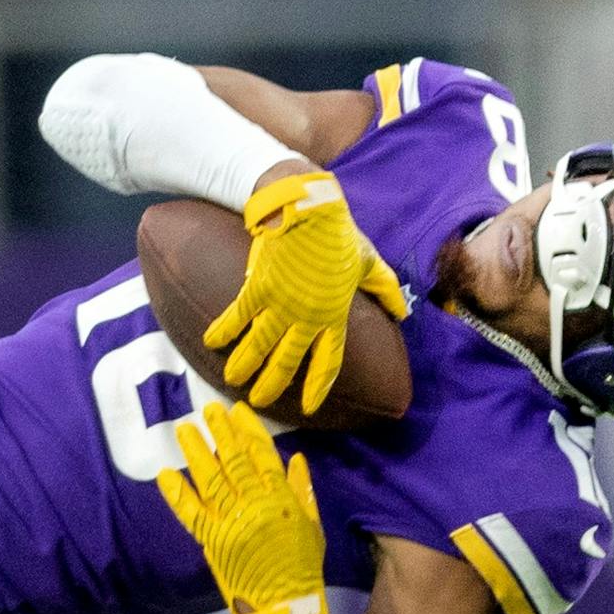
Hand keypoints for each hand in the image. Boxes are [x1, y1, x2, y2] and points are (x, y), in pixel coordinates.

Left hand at [157, 401, 328, 613]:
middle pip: (234, 461)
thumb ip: (302, 490)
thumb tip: (296, 458)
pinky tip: (165, 474)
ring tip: (185, 429)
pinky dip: (177, 494)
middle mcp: (256, 506)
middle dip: (220, 433)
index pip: (263, 455)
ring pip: (211, 480)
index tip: (237, 410)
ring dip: (196, 453)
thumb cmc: (303, 566)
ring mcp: (232, 523)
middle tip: (207, 410)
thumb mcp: (313, 526)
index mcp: (282, 500)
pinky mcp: (213, 542)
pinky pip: (191, 514)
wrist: (288, 606)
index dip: (249, 431)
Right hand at [203, 169, 409, 415]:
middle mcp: (307, 317)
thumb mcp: (368, 260)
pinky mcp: (258, 288)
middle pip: (287, 362)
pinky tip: (210, 342)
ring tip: (231, 380)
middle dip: (271, 385)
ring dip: (243, 366)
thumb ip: (384, 287)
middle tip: (259, 400)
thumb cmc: (338, 233)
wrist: (309, 207)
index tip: (310, 407)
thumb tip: (402, 310)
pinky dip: (222, 330)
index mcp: (334, 315)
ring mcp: (280, 305)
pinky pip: (237, 317)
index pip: (328, 361)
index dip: (318, 386)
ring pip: (258, 346)